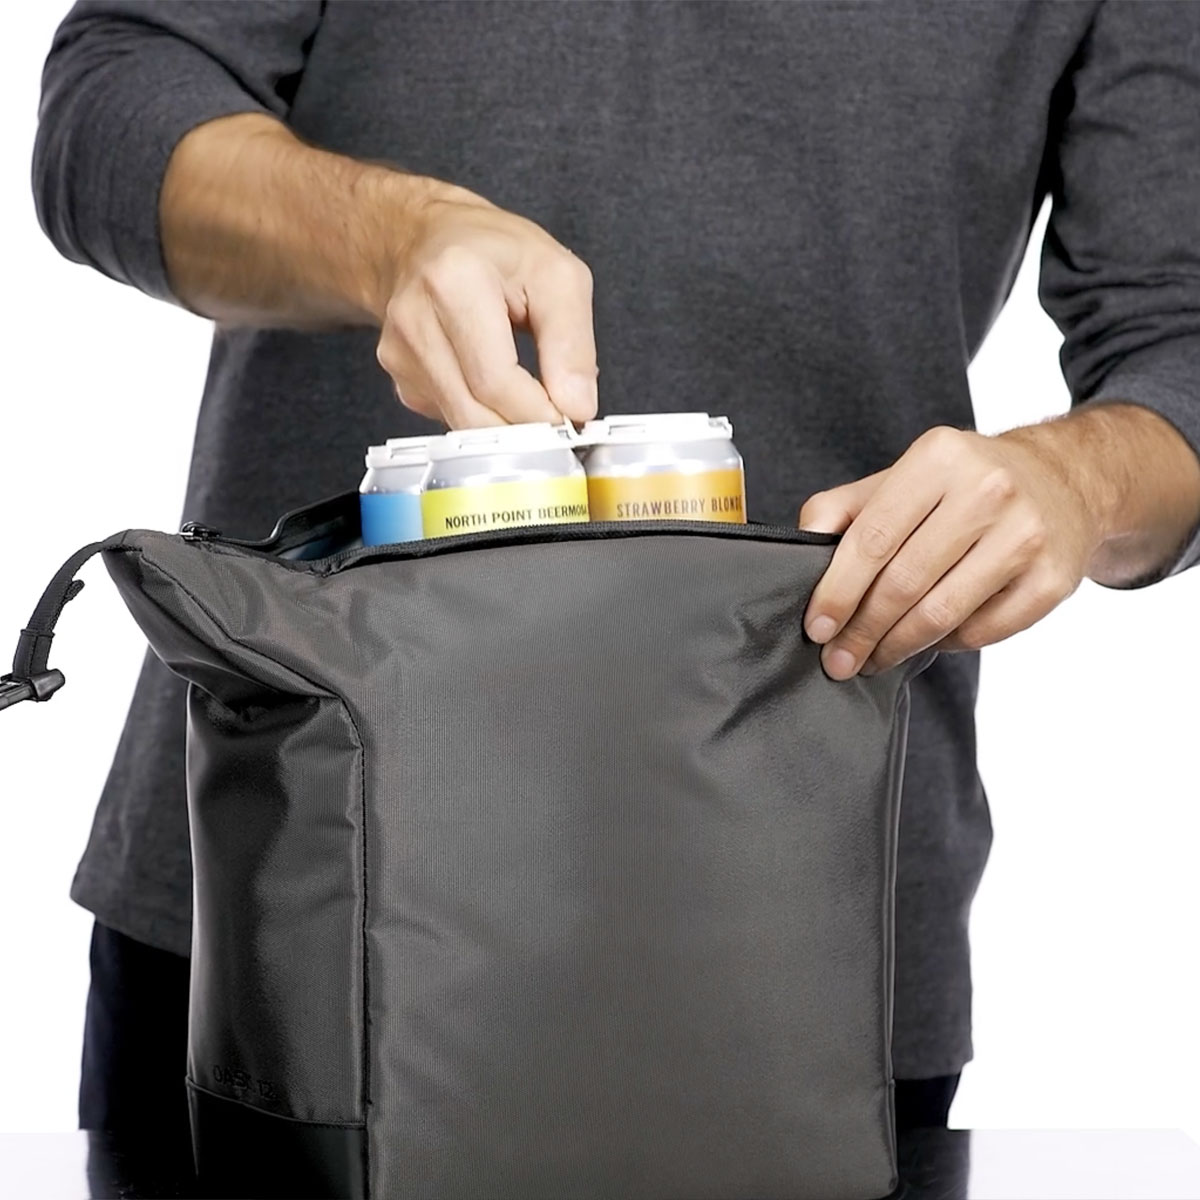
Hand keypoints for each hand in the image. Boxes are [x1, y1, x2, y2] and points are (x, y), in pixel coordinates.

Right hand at [376, 186, 597, 427]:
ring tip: (532, 397)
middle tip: (559, 420)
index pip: (497, 381)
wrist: (426, 238)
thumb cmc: (493, 250)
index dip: (540, 413)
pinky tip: (492, 383)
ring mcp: (399, 351)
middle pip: (475, 412)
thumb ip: (573, 343)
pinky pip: (449, 416)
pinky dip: (481, 413)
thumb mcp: (557, 275)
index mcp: (454, 280)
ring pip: (461, 424)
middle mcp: (414, 317)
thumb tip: (577, 407)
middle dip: (525, 428)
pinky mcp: (399, 374)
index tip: (571, 418)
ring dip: (505, 425)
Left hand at [798, 425, 1107, 678]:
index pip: (872, 538)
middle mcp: (988, 490)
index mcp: (939, 458)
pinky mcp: (1053, 578)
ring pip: (942, 613)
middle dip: (862, 630)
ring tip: (872, 659)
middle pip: (904, 582)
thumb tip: (800, 547)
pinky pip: (983, 631)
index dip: (838, 591)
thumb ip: (844, 508)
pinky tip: (928, 642)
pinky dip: (946, 644)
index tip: (817, 628)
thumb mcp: (903, 476)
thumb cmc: (965, 483)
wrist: (1063, 479)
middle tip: (839, 659)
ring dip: (897, 647)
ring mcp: (1026, 535)